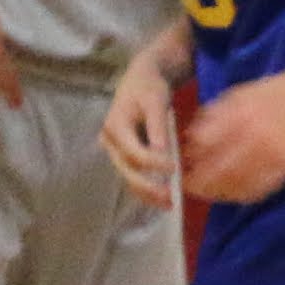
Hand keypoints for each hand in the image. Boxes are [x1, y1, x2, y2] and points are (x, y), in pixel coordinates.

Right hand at [98, 46, 185, 203]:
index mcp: (114, 125)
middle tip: (169, 198)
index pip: (133, 152)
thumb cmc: (148, 87)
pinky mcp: (123, 154)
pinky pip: (133, 174)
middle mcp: (110, 140)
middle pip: (126, 169)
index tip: (174, 167)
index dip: (153, 162)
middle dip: (147, 186)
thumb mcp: (155, 100)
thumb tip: (161, 152)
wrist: (141, 80)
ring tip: (168, 204)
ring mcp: (115, 149)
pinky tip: (161, 198)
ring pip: (128, 175)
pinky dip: (146, 187)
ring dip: (146, 192)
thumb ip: (157, 126)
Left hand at [179, 57, 284, 207]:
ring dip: (219, 193)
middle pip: (218, 169)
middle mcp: (253, 135)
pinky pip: (261, 188)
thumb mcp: (239, 95)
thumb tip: (191, 137)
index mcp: (238, 115)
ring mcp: (272, 153)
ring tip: (210, 194)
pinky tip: (235, 195)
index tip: (184, 165)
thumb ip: (214, 115)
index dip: (192, 159)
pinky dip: (244, 195)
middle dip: (200, 183)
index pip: (205, 144)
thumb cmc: (275, 92)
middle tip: (191, 187)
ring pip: (238, 183)